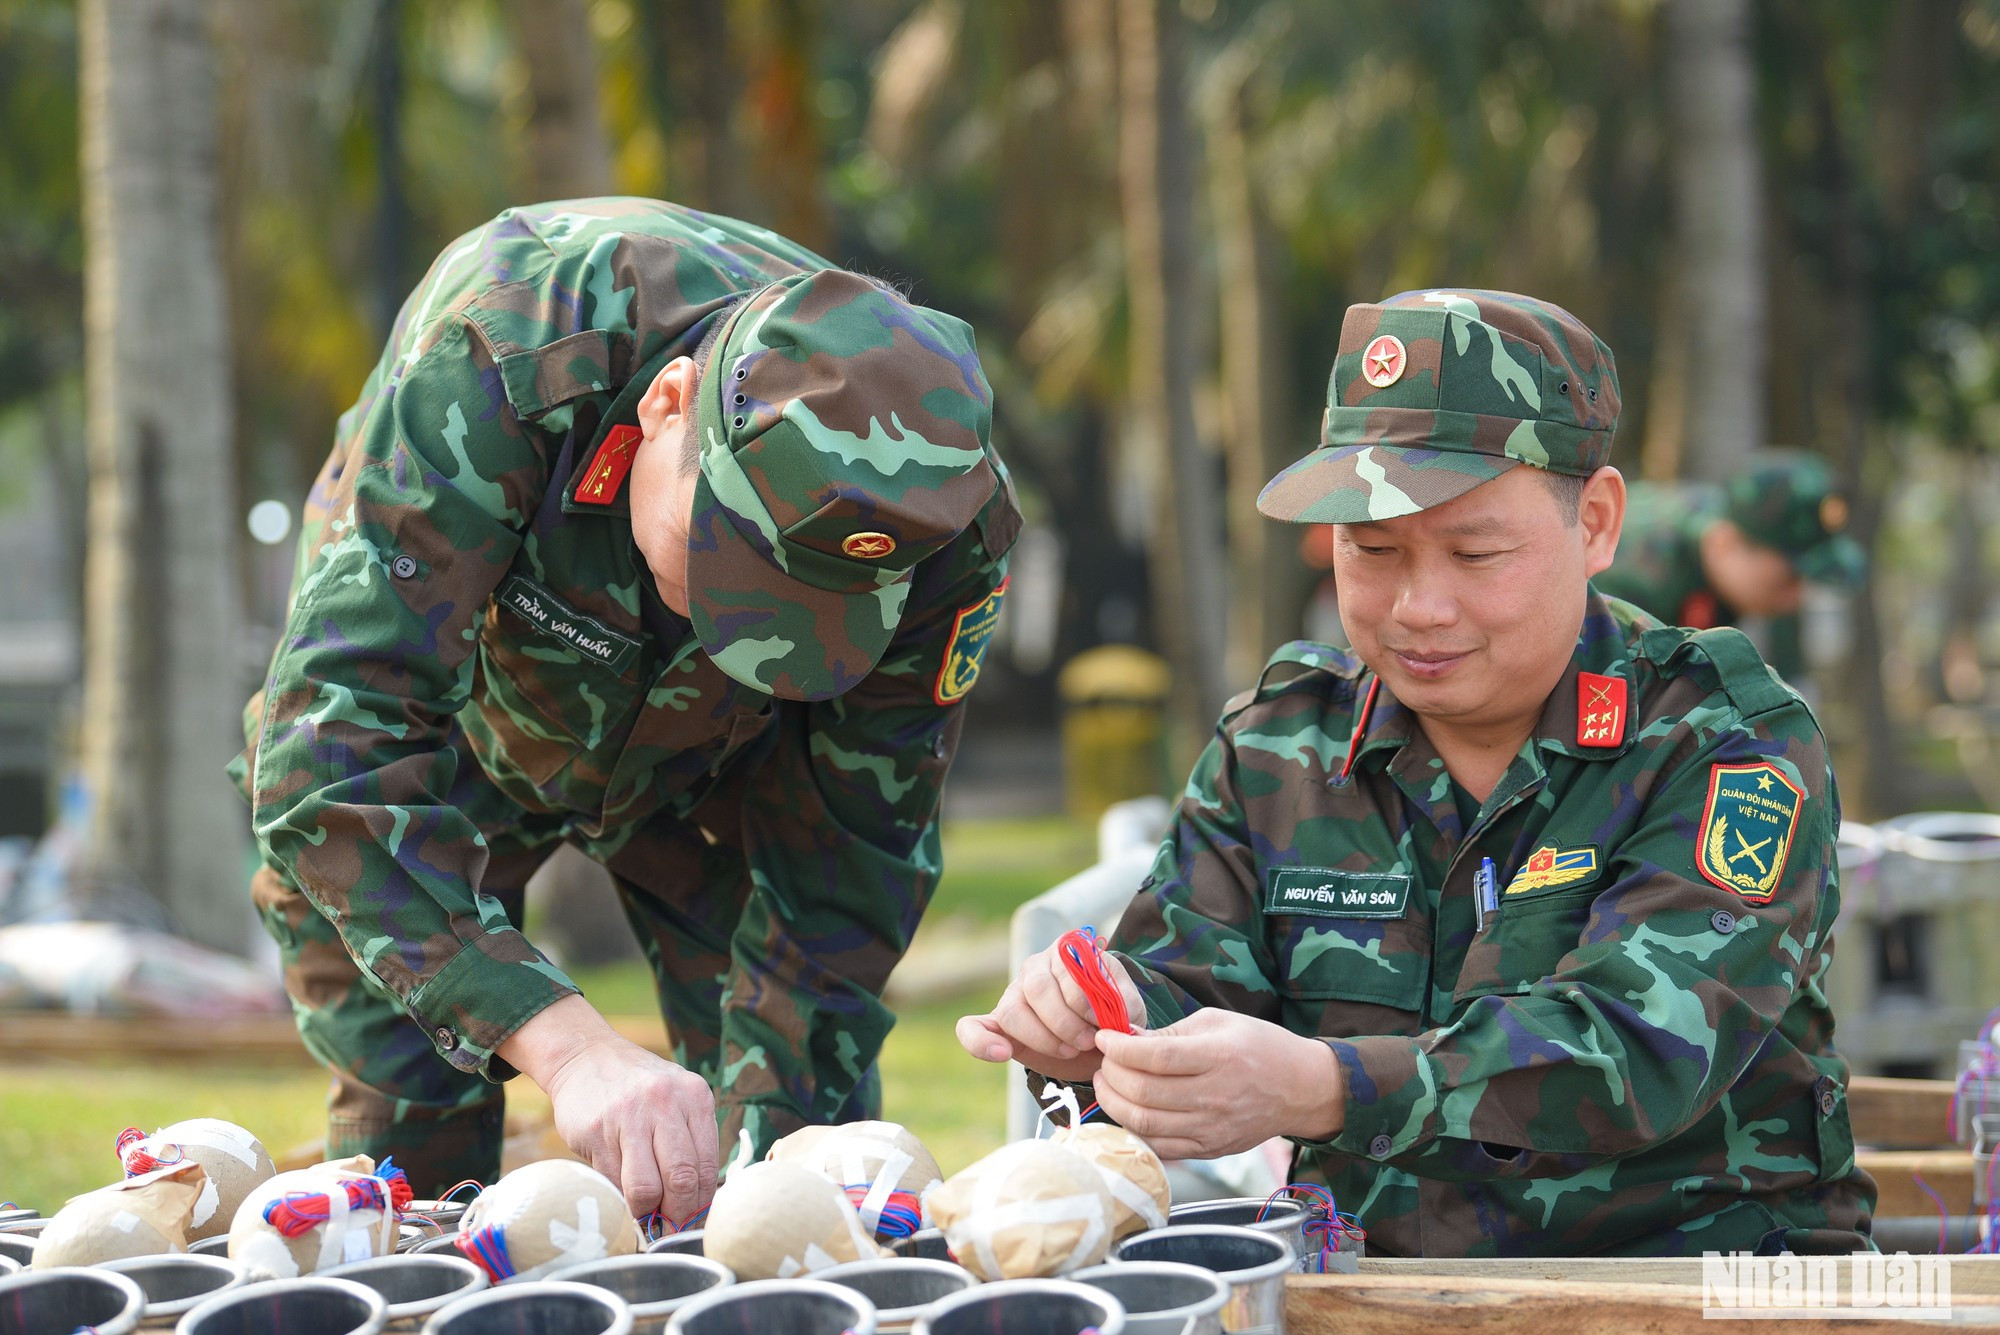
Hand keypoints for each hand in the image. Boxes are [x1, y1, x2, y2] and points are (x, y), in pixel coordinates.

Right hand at [498, 995, 718, 1222]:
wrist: (586, 1057)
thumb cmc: (640, 1090)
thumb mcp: (678, 1100)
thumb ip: (691, 1143)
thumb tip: (698, 1205)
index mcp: (695, 1097)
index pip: (706, 1167)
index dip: (701, 1205)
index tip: (693, 1224)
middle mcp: (665, 1103)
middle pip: (680, 1180)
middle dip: (676, 1215)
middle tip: (670, 1230)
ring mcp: (628, 1116)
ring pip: (644, 1188)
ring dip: (645, 1212)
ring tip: (645, 1216)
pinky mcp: (595, 1131)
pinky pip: (612, 1181)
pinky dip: (618, 1196)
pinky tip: (620, 1190)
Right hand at [955, 942, 1146, 1083]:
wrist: (1098, 1042)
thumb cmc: (1111, 1019)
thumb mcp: (1127, 1008)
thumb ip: (1125, 1005)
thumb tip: (1115, 1016)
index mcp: (1067, 953)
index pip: (1065, 970)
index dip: (1083, 1002)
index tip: (1100, 1025)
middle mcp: (1036, 967)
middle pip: (1038, 989)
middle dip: (1065, 1022)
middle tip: (1087, 1042)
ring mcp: (1013, 994)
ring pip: (1013, 1010)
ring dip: (1042, 1037)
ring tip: (1067, 1050)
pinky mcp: (997, 1023)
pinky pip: (971, 1028)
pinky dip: (981, 1042)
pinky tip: (1002, 1054)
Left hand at [1093, 1008, 1344, 1158]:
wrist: (1301, 1088)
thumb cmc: (1260, 1047)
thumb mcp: (1218, 1022)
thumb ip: (1170, 1033)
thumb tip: (1126, 1038)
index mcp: (1219, 1057)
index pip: (1156, 1058)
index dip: (1120, 1049)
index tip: (1104, 1038)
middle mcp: (1215, 1097)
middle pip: (1144, 1093)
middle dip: (1111, 1075)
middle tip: (1104, 1061)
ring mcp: (1212, 1129)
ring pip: (1145, 1124)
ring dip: (1114, 1103)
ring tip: (1107, 1084)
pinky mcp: (1209, 1149)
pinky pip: (1159, 1147)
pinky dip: (1133, 1130)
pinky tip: (1126, 1110)